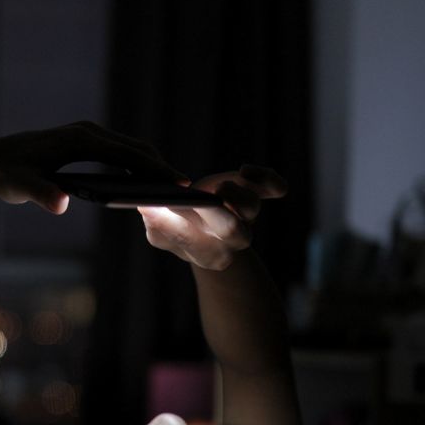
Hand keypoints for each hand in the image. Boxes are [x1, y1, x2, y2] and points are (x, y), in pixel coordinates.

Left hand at [0, 121, 184, 214]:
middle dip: (161, 167)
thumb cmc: (9, 174)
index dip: (154, 170)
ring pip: (130, 148)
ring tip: (173, 189)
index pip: (127, 155)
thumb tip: (60, 204)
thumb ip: (40, 195)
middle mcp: (88, 132)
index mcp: (81, 140)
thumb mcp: (21, 187)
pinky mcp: (85, 142)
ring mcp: (88, 135)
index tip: (178, 183)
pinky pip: (119, 152)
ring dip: (151, 165)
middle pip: (135, 148)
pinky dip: (137, 165)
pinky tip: (147, 184)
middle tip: (185, 189)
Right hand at [137, 165, 287, 269]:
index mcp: (210, 254)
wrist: (201, 223)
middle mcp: (233, 238)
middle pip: (235, 232)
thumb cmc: (176, 226)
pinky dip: (265, 177)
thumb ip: (155, 222)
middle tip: (200, 199)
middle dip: (216, 213)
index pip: (206, 250)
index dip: (188, 233)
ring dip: (235, 194)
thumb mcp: (160, 229)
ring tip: (218, 185)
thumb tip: (149, 206)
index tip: (173, 214)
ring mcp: (248, 216)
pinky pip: (275, 187)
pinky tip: (244, 170)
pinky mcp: (258, 192)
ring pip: (252, 207)